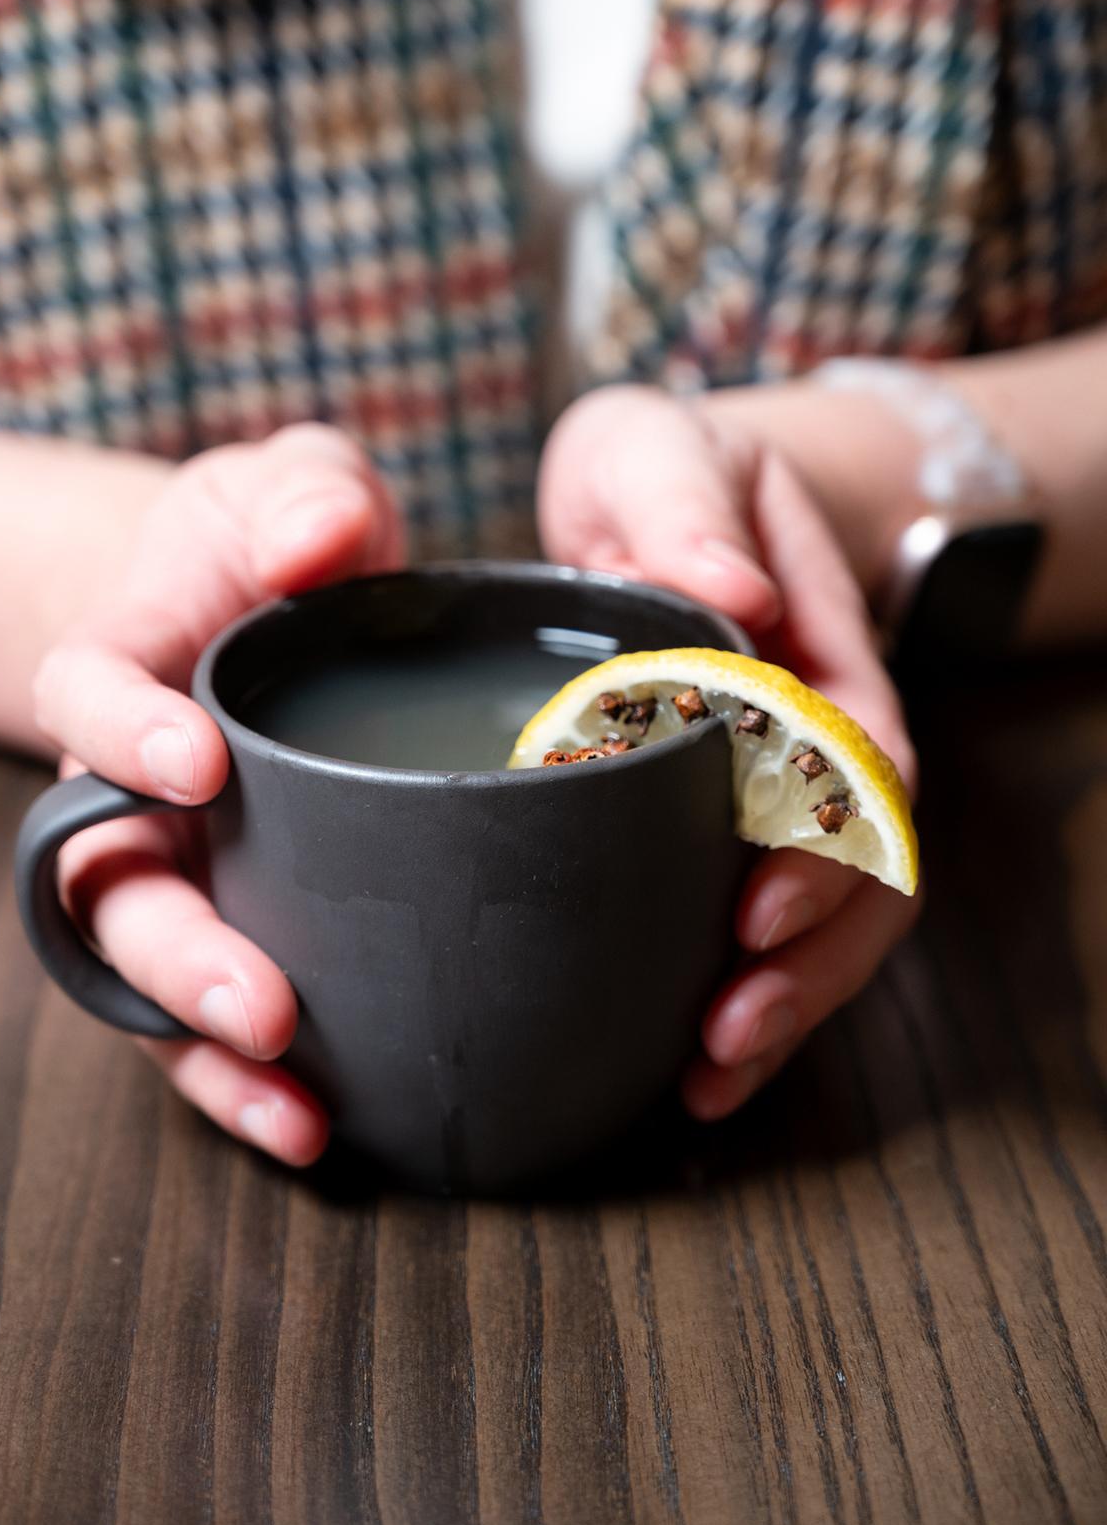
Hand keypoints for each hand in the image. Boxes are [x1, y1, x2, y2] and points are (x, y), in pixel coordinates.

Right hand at [33, 425, 405, 1164]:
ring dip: (209, 1053)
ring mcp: (166, 866)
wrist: (265, 613)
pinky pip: (211, 1018)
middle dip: (177, 954)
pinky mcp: (224, 921)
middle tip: (264, 1004)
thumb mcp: (295, 488)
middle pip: (104, 888)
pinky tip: (317, 1124)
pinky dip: (251, 1079)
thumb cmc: (274, 545)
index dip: (120, 732)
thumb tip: (320, 539)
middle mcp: (120, 788)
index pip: (82, 696)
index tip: (195, 760)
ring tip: (294, 1108)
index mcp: (122, 666)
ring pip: (145, 980)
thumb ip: (308, 493)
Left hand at [538, 384, 919, 1117]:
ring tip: (710, 1074)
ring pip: (834, 920)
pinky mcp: (735, 832)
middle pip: (867, 868)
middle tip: (729, 1028)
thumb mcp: (657, 449)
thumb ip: (684, 503)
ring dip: (786, 1003)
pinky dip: (748, 998)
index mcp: (821, 650)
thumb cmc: (660, 471)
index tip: (758, 907)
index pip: (859, 761)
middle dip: (812, 962)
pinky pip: (770, 930)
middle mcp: (826, 735)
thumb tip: (722, 588)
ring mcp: (790, 792)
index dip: (825, 845)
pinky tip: (691, 1070)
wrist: (664, 498)